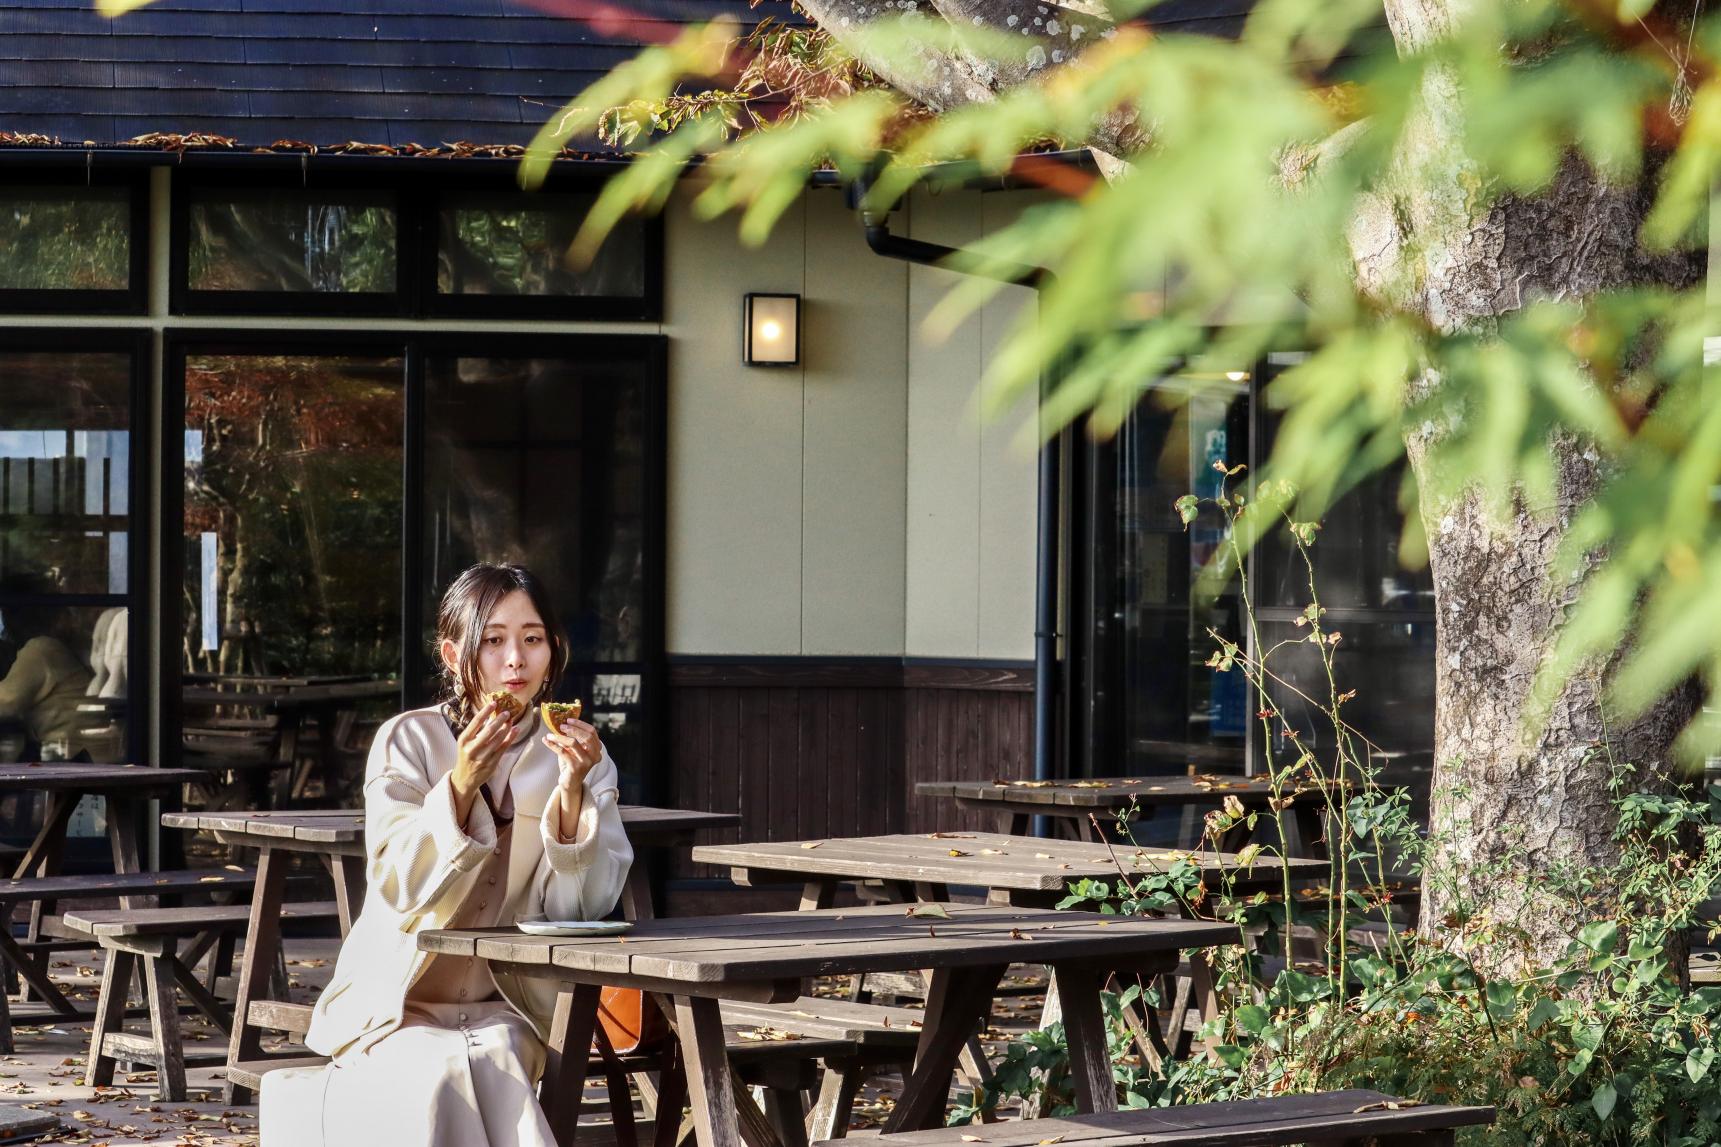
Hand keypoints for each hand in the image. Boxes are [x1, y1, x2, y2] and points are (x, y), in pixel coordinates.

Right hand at [451, 698, 512, 825]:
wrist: (465, 778)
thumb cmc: (466, 755)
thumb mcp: (465, 742)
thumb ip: (476, 730)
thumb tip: (491, 712)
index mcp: (464, 740)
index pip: (476, 722)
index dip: (486, 711)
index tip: (494, 703)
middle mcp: (472, 748)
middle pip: (489, 730)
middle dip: (500, 720)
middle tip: (507, 712)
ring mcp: (482, 757)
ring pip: (498, 739)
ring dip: (507, 728)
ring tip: (511, 720)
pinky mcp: (491, 763)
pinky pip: (504, 748)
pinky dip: (511, 738)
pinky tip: (515, 730)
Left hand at [544, 717, 602, 838]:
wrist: (570, 783)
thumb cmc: (572, 763)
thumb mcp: (575, 749)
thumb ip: (574, 738)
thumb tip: (562, 722)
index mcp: (597, 750)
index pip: (592, 732)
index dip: (580, 724)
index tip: (568, 719)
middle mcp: (595, 756)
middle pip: (586, 736)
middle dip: (572, 729)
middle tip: (560, 726)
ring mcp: (587, 763)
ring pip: (573, 743)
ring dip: (560, 737)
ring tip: (550, 734)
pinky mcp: (576, 768)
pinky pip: (563, 752)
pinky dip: (553, 745)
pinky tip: (546, 741)